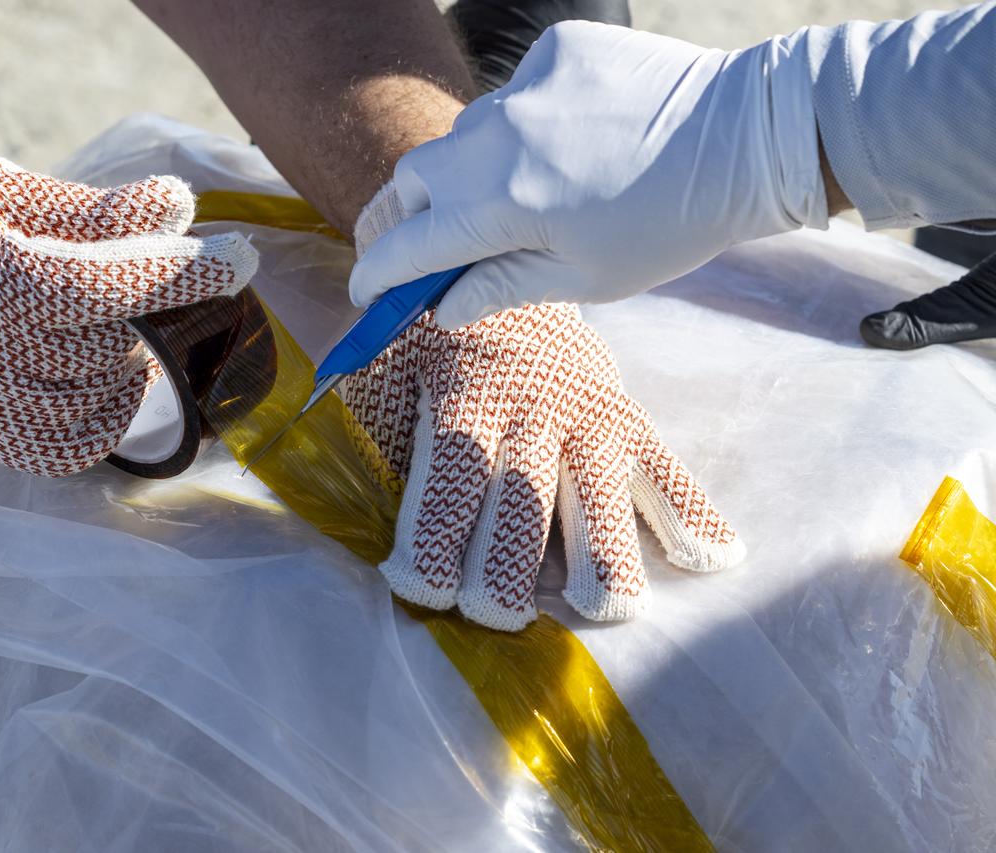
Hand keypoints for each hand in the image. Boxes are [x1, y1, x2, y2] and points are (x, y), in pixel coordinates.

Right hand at [0, 157, 256, 474]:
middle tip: (135, 286)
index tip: (240, 261)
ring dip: (121, 364)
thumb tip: (177, 205)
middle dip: (138, 313)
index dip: (176, 273)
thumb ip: (92, 211)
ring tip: (108, 328)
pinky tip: (108, 382)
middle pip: (108, 343)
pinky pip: (70, 448)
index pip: (103, 283)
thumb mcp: (5, 195)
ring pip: (95, 397)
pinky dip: (104, 419)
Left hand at [344, 301, 744, 628]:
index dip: (432, 549)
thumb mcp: (390, 366)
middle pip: (522, 507)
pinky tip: (715, 558)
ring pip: (602, 502)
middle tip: (495, 618)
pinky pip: (669, 472)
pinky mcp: (630, 417)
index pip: (448, 489)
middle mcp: (532, 413)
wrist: (502, 256)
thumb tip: (370, 511)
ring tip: (603, 608)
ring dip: (603, 563)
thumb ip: (383, 433)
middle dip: (506, 576)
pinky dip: (695, 517)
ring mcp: (591, 416)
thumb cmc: (434, 336)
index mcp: (465, 402)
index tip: (421, 590)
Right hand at [348, 21, 828, 328]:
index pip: (407, 246)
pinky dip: (517, 128)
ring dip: (465, 172)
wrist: (747, 138)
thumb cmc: (670, 225)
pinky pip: (508, 96)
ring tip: (516, 195)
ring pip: (459, 136)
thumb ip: (499, 287)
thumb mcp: (584, 278)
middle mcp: (497, 141)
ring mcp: (523, 88)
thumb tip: (439, 309)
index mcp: (503, 208)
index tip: (366, 291)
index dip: (377, 274)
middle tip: (421, 245)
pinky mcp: (553, 51)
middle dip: (407, 219)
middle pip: (411, 181)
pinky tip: (565, 144)